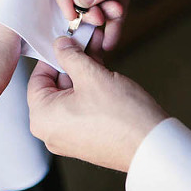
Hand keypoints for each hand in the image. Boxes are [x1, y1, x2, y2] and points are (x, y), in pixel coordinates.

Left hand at [27, 36, 167, 171]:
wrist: (153, 148)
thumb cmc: (122, 117)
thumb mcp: (91, 76)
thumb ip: (71, 56)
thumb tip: (61, 45)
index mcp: (41, 118)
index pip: (37, 78)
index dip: (53, 56)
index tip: (67, 43)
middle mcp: (50, 132)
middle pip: (55, 87)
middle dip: (72, 63)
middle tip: (85, 42)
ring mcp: (68, 139)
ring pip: (70, 96)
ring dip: (84, 74)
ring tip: (98, 52)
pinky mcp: (87, 141)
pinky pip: (82, 110)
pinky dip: (91, 92)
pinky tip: (105, 73)